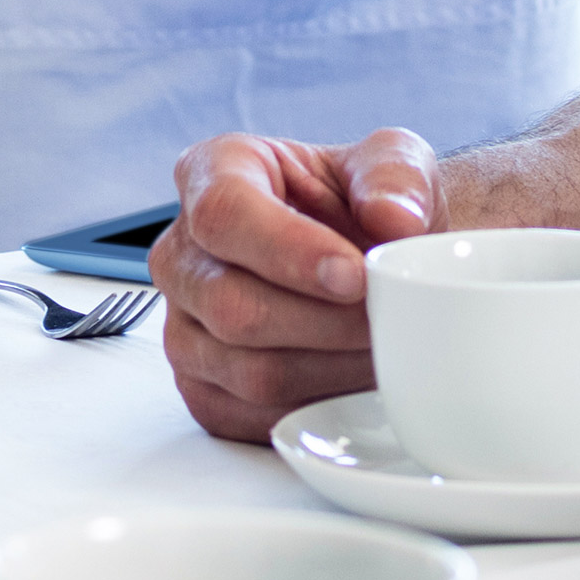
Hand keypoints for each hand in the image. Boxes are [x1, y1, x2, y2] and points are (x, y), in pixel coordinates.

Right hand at [153, 127, 443, 443]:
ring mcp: (186, 327)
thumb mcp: (394, 161)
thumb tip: (395, 219)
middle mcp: (183, 254)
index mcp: (213, 174)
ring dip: (331, 367)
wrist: (373, 259)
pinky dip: (319, 407)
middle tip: (387, 318)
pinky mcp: (205, 390)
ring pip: (248, 370)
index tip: (353, 276)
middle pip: (232, 305)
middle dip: (325, 321)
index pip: (224, 213)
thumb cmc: (367, 203)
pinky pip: (255, 417)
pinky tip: (355, 378)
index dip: (288, 250)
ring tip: (382, 346)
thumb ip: (396, 176)